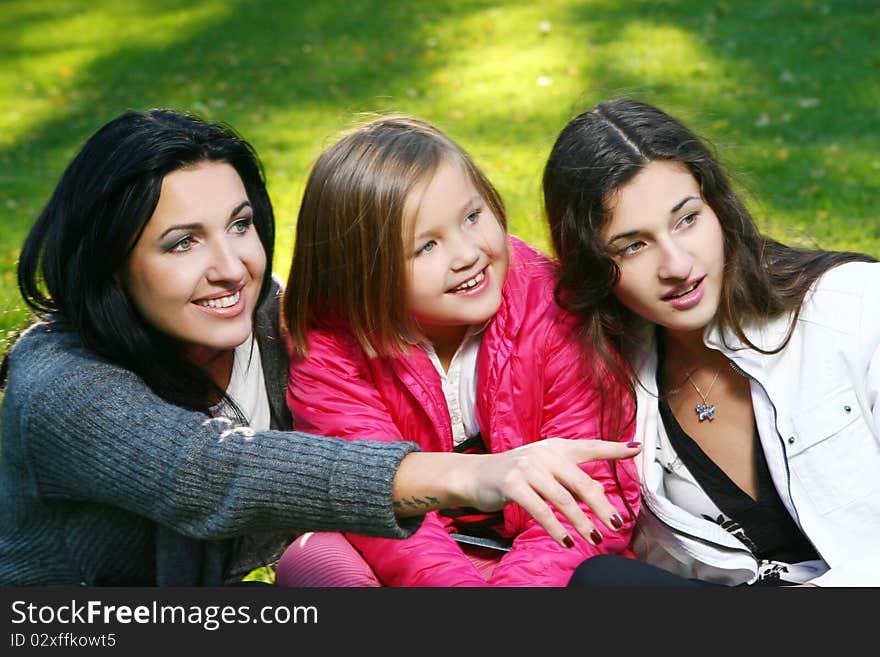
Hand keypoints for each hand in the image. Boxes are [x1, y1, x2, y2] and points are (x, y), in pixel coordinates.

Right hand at [454, 438, 641, 547]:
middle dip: (602, 506)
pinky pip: (541, 511)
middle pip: (582, 482)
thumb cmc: (513, 475)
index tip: (635, 449)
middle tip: (616, 525)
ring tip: (594, 539)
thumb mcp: (542, 468)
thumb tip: (597, 497)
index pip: (589, 447)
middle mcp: (544, 453)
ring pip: (563, 500)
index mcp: (555, 447)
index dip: (613, 448)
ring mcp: (527, 468)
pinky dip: (556, 529)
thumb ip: (568, 476)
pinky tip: (566, 541)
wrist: (474, 475)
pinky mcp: (512, 484)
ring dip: (581, 523)